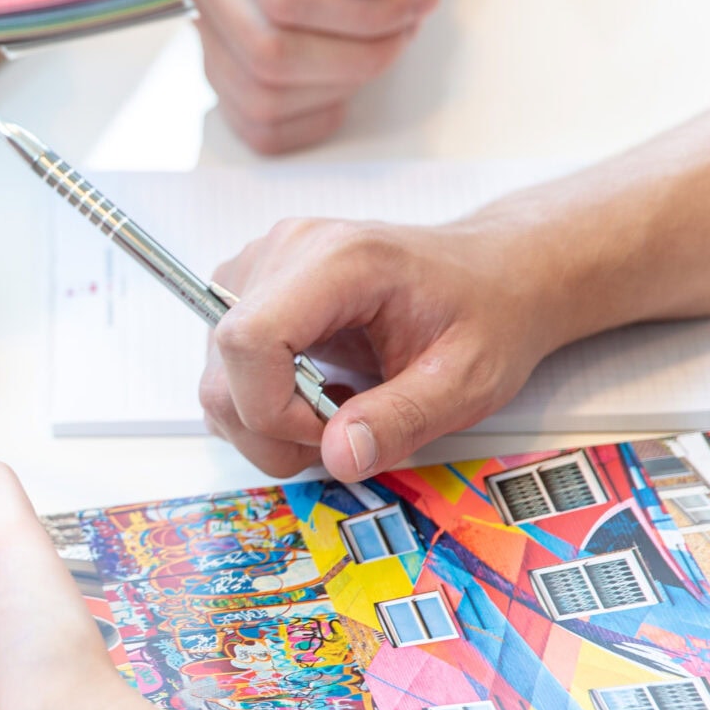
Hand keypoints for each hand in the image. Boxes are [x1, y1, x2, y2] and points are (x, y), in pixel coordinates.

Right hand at [174, 0, 462, 153]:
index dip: (363, 12)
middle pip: (270, 48)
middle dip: (361, 51)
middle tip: (410, 17)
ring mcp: (204, 14)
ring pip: (264, 92)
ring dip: (344, 80)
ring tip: (382, 34)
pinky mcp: (221, 63)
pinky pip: (259, 124)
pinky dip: (316, 113)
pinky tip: (348, 69)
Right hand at [197, 213, 577, 480]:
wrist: (492, 276)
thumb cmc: (484, 314)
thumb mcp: (467, 380)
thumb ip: (402, 420)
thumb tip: (338, 457)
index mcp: (340, 260)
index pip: (249, 339)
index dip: (272, 410)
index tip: (329, 434)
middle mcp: (286, 251)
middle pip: (224, 366)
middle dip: (272, 428)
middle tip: (343, 433)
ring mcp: (261, 267)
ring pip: (217, 374)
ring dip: (268, 418)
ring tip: (337, 409)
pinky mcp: (252, 290)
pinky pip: (227, 366)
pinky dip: (264, 400)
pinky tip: (317, 391)